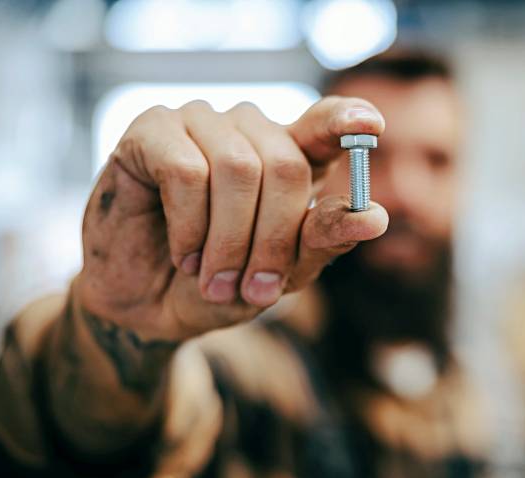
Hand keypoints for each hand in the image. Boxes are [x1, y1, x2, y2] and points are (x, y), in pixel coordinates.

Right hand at [75, 98, 386, 340]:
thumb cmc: (222, 286)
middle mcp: (250, 130)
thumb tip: (374, 217)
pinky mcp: (152, 130)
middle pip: (285, 164)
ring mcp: (201, 123)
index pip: (326, 124)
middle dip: (272, 240)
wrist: (150, 309)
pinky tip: (184, 254)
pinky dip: (189, 227)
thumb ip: (323, 242)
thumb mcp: (281, 275)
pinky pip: (186, 171)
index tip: (372, 126)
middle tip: (254, 289)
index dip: (345, 121)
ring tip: (213, 280)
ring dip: (227, 241)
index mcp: (291, 157)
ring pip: (237, 168)